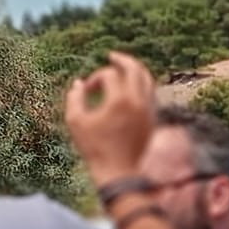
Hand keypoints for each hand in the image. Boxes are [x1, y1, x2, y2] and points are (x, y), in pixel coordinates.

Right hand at [65, 53, 156, 183]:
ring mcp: (148, 110)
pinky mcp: (153, 119)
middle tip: (112, 56)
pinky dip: (142, 84)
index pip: (109, 75)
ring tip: (125, 67)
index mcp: (120, 100)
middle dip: (122, 60)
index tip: (87, 91)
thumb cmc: (94, 148)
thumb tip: (79, 83)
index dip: (95, 78)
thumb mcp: (76, 122)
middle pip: (135, 68)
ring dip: (136, 70)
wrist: (119, 173)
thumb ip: (74, 98)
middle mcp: (138, 102)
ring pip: (148, 80)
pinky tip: (131, 86)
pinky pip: (151, 93)